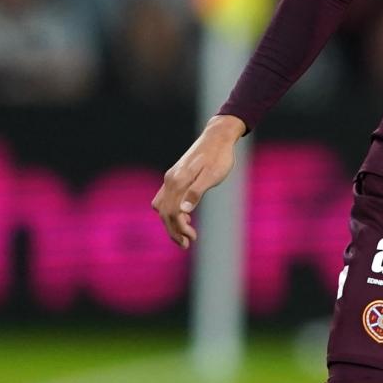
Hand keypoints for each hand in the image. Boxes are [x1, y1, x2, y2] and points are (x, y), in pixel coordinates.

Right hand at [151, 115, 245, 248]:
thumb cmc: (219, 157)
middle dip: (173, 230)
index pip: (172, 211)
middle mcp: (170, 180)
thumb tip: (184, 211)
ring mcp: (171, 178)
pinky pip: (167, 198)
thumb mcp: (212, 175)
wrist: (218, 137)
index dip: (180, 228)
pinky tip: (185, 217)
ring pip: (163, 206)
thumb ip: (197, 192)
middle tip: (186, 244)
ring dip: (171, 222)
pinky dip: (172, 211)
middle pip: (164, 211)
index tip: (192, 238)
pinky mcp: (176, 176)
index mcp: (178, 181)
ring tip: (185, 236)